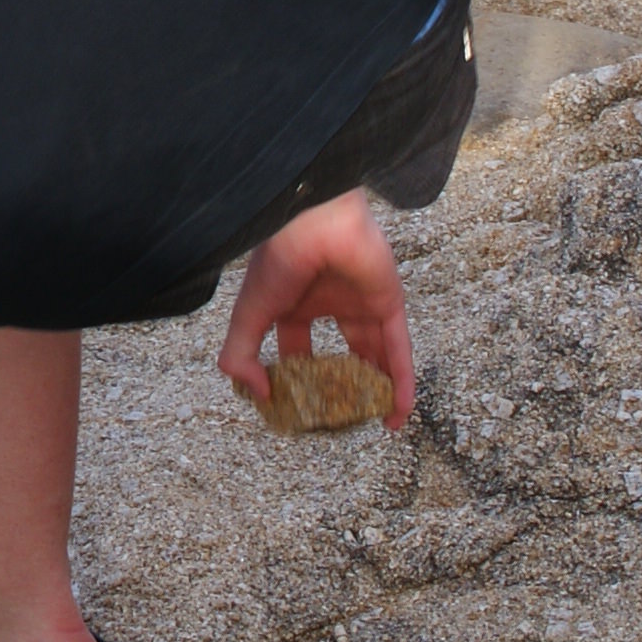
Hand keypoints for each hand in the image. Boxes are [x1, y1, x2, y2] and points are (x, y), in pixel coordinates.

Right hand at [217, 187, 414, 421]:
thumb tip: (258, 394)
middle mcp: (331, 304)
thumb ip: (240, 354)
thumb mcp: (249, 312)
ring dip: (378, 389)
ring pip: (375, 355)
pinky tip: (398, 413)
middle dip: (343, 387)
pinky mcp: (389, 304)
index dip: (297, 378)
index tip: (297, 409)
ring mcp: (362, 304)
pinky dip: (401, 382)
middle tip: (343, 420)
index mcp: (296, 303)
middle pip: (341, 355)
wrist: (315, 219)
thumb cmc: (279, 257)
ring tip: (376, 423)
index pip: (297, 348)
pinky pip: (399, 350)